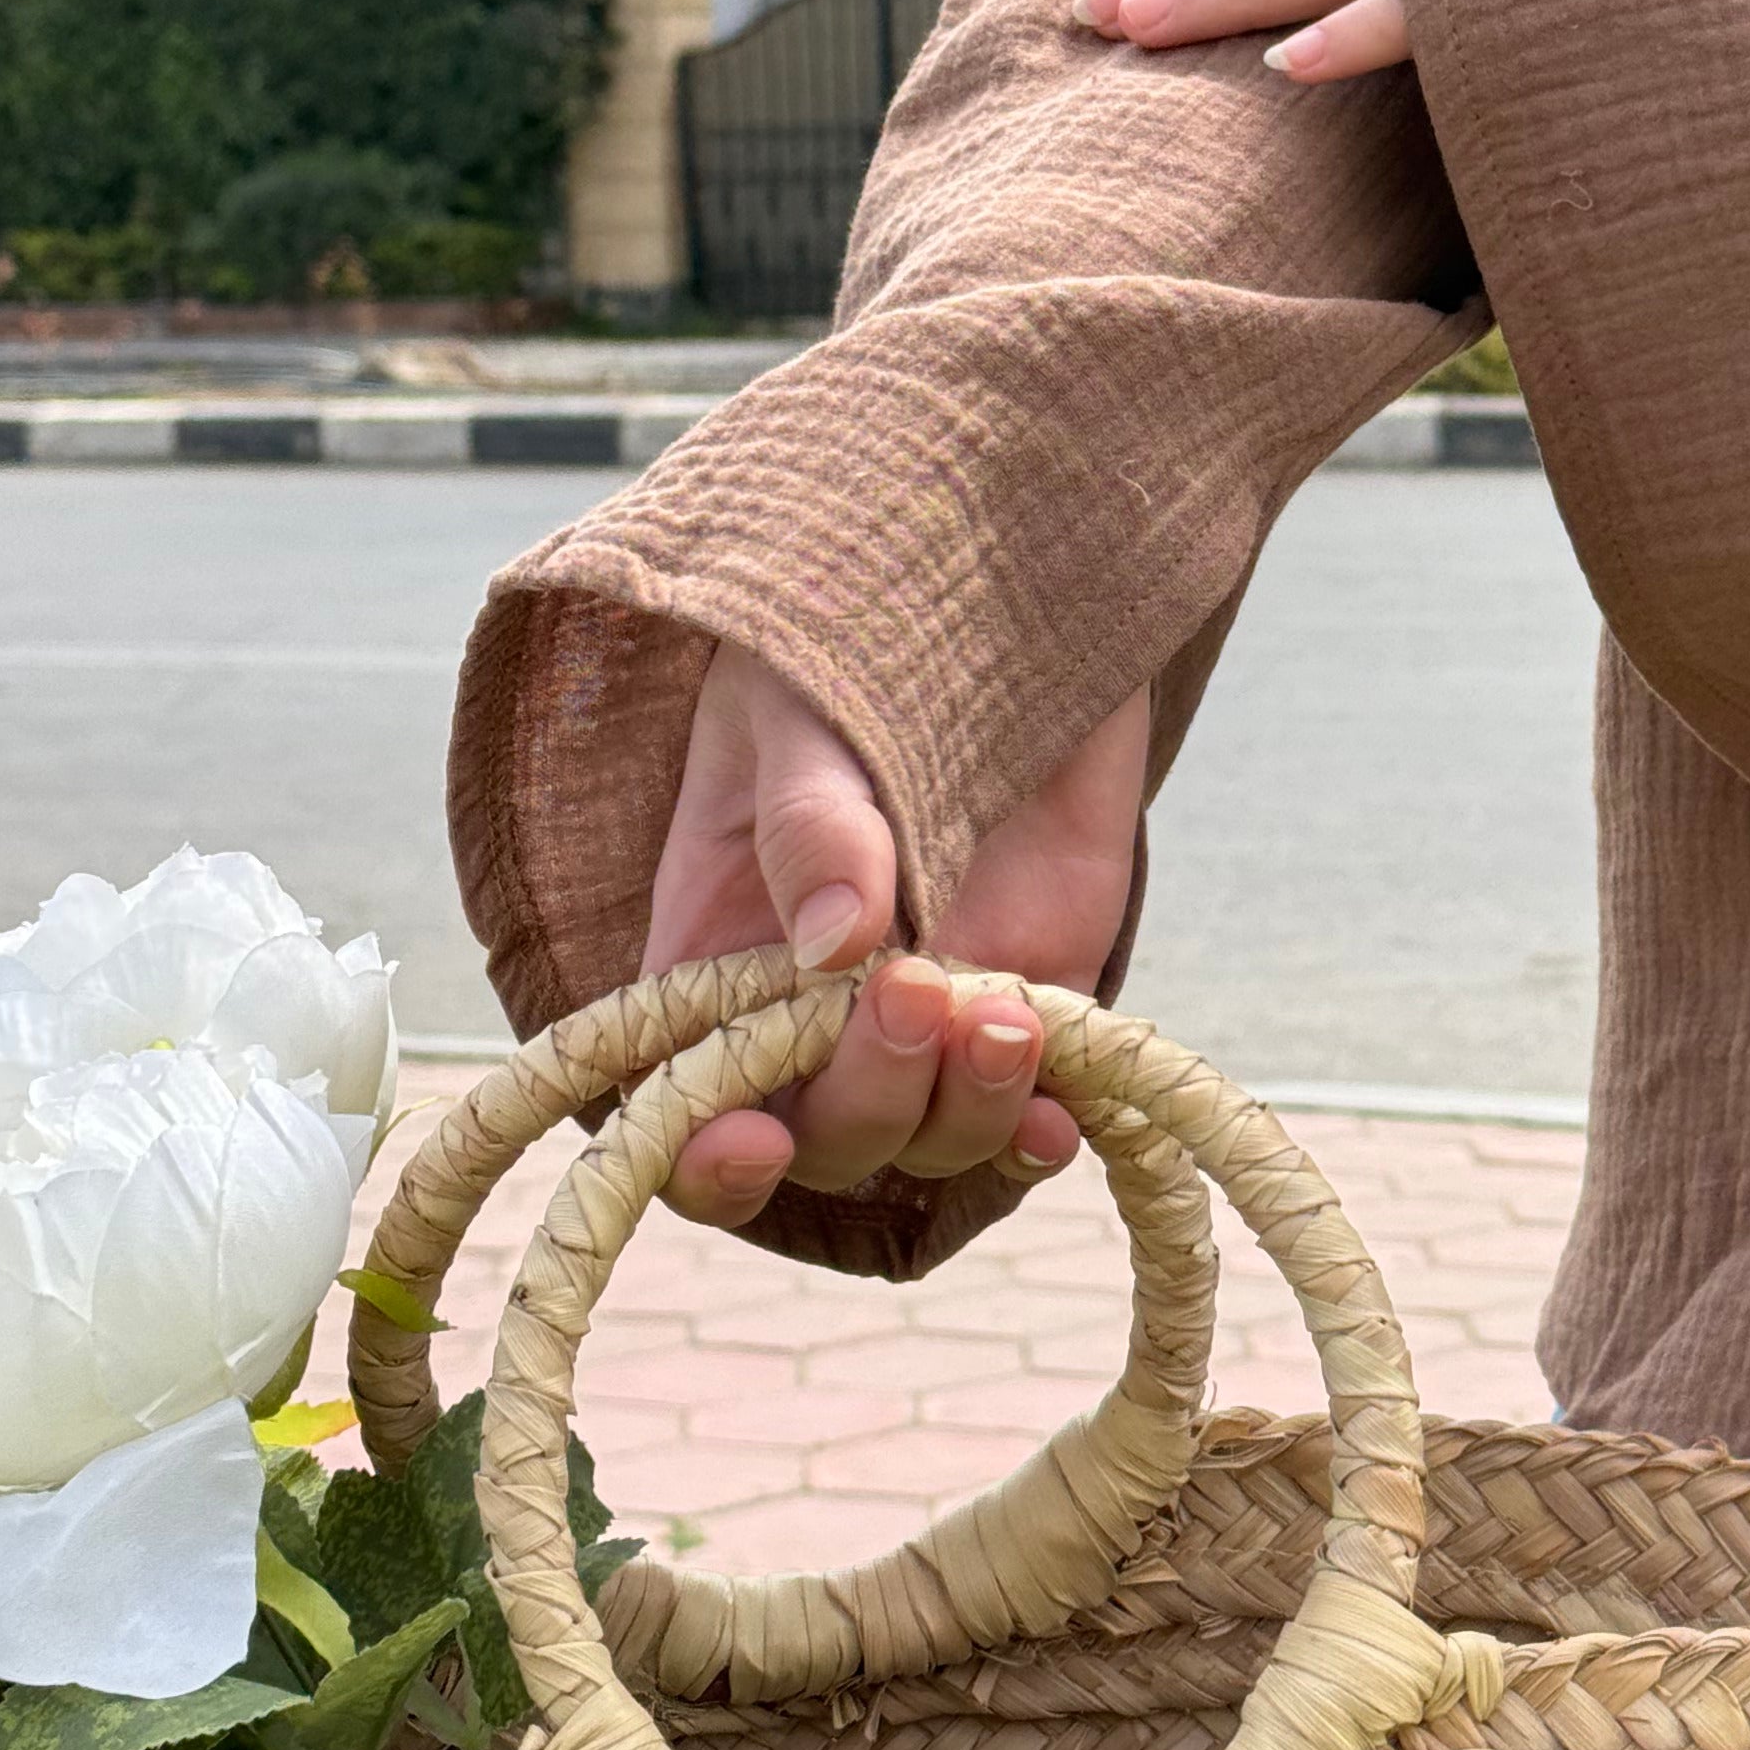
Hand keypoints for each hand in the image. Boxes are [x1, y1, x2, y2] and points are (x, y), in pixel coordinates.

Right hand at [641, 642, 1149, 1227]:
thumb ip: (812, 818)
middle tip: (917, 990)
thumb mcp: (802, 708)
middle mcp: (816, 1008)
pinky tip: (1065, 1110)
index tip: (753, 1142)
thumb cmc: (853, 639)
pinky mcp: (1037, 989)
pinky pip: (1038, 1100)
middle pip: (823, 1138)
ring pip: (934, 1135)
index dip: (705, 1158)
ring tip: (1006, 1015)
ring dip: (967, 1109)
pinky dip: (1047, 1123)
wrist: (1003, 591)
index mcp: (714, 950)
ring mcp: (932, 1011)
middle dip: (868, 1098)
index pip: (683, 1104)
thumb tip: (838, 943)